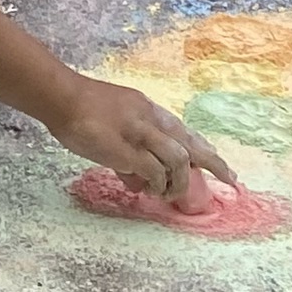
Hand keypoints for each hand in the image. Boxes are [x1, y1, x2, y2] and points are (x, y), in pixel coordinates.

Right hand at [50, 72, 230, 208]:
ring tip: (169, 194)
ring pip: (178, 158)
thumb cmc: (80, 109)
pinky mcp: (127, 149)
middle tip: (230, 180)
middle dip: (212, 162)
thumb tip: (137, 179)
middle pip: (189, 142)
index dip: (202, 148)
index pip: (181, 130)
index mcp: (146, 108)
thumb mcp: (112, 124)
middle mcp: (149, 118)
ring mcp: (139, 132)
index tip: (218, 163)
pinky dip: (157, 184)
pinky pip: (154, 171)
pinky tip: (150, 190)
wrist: (61, 97)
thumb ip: (128, 150)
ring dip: (178, 181)